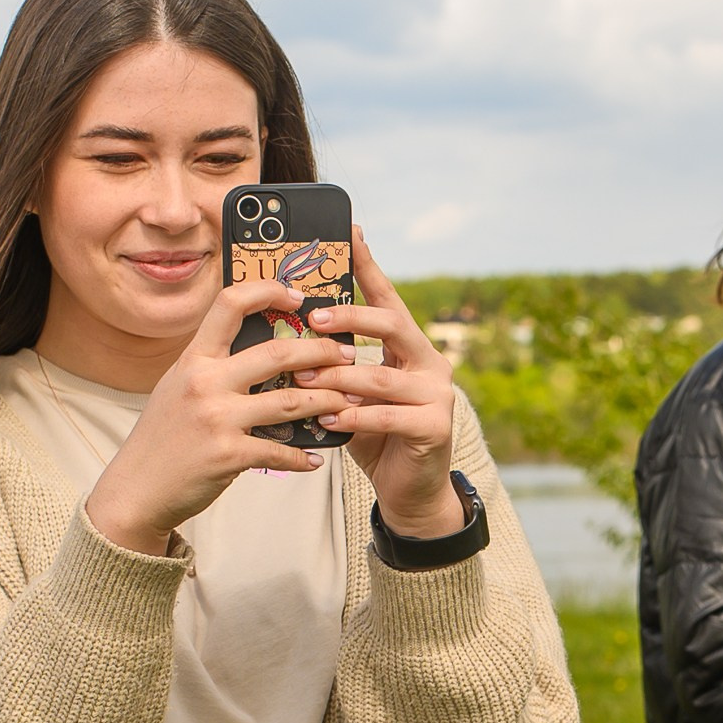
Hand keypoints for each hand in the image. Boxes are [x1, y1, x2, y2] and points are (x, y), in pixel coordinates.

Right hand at [82, 277, 356, 553]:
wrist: (136, 489)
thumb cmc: (163, 437)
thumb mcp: (177, 387)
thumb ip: (212, 366)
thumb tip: (261, 348)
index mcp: (194, 359)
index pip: (230, 304)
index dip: (268, 291)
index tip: (298, 296)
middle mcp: (205, 382)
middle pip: (277, 353)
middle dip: (321, 351)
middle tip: (347, 354)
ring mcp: (217, 418)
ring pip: (290, 401)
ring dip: (328, 401)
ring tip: (350, 401)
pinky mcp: (228, 455)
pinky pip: (280, 451)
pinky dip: (303, 456)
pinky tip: (316, 458)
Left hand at [292, 229, 463, 536]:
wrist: (408, 491)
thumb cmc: (374, 436)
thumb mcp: (351, 394)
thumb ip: (333, 367)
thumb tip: (285, 338)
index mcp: (408, 347)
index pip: (387, 298)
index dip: (368, 266)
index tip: (349, 231)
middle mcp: (429, 363)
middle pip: (392, 325)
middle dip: (350, 319)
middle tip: (313, 319)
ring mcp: (437, 395)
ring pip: (381, 377)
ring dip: (338, 377)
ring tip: (304, 379)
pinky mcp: (436, 428)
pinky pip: (389, 416)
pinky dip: (355, 417)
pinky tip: (329, 418)